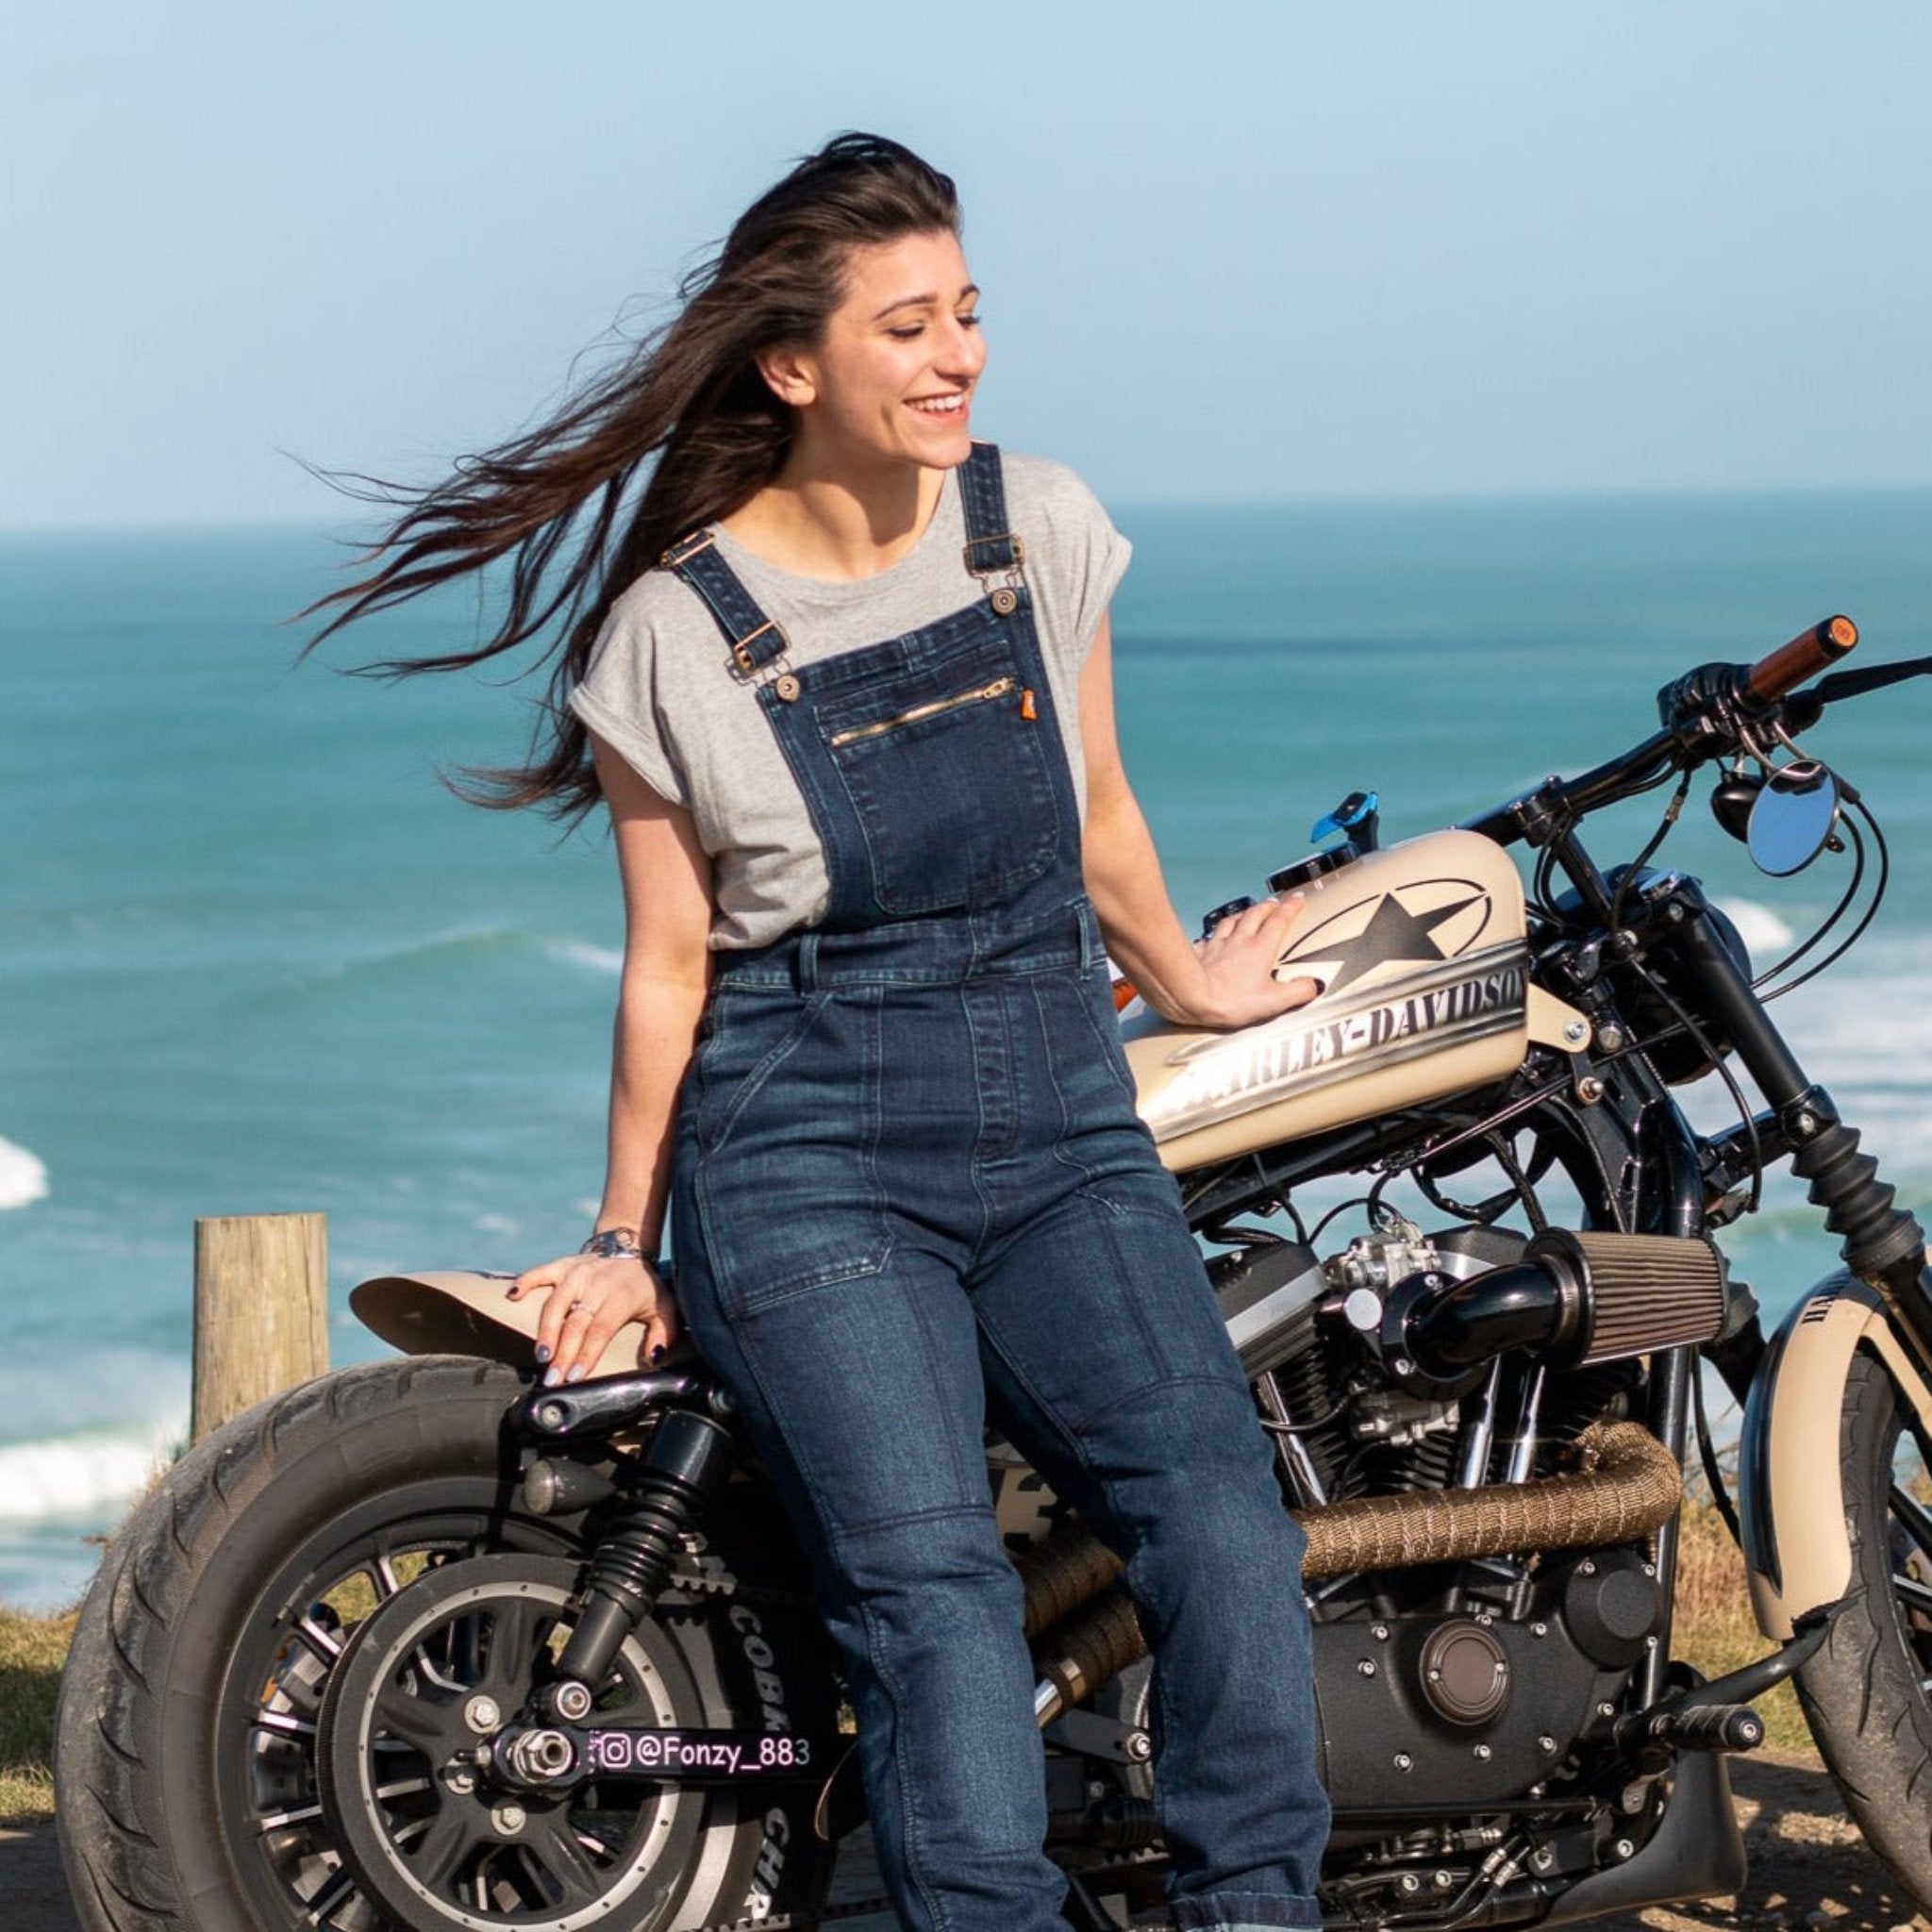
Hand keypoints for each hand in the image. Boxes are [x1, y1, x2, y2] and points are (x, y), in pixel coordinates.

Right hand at [507, 1252, 677, 1386]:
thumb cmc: (644, 1285)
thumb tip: (655, 1357)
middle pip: (575, 1322)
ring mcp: (576, 1272)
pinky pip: (539, 1272)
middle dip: (563, 1353)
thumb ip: (663, 1334)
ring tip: (540, 1356)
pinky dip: (525, 1282)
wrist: (629, 1246)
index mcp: (620, 1296)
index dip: (586, 1353)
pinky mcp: (562, 1264)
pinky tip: (511, 1296)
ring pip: (555, 1302)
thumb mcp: (665, 1307)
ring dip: (545, 1330)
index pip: (600, 1329)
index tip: (575, 1376)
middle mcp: (595, 1284)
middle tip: (551, 1378)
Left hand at [1189, 894, 1319, 1029]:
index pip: (1280, 921)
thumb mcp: (1273, 1001)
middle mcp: (1239, 941)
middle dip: (1267, 906)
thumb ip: (1298, 992)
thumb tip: (1314, 985)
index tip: (1298, 899)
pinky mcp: (1199, 953)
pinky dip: (1214, 934)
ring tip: (1246, 912)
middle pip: (1255, 915)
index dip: (1291, 908)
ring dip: (1241, 914)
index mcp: (1260, 949)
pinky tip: (1212, 936)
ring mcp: (1217, 945)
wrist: (1190, 997)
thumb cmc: (1228, 1001)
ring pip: (1231, 921)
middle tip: (1274, 902)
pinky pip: (1208, 937)